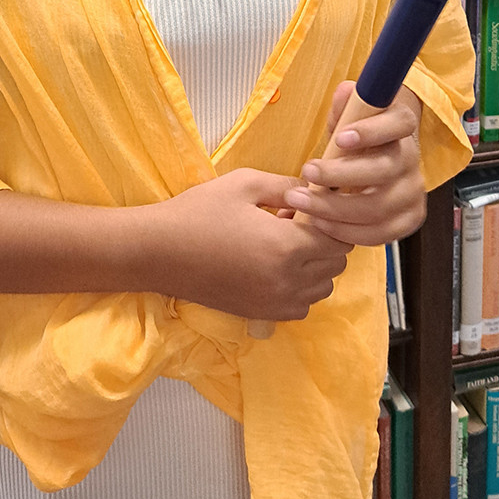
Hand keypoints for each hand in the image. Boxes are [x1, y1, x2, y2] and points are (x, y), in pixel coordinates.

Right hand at [146, 168, 352, 321]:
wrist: (159, 252)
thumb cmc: (200, 211)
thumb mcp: (245, 183)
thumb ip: (287, 186)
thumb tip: (315, 191)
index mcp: (286, 246)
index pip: (339, 239)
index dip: (331, 220)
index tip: (311, 207)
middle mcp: (287, 281)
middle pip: (335, 265)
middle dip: (326, 241)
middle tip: (296, 223)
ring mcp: (275, 303)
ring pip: (323, 288)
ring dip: (316, 267)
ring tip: (285, 245)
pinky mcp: (262, 315)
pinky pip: (302, 306)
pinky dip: (301, 289)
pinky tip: (277, 268)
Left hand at [280, 83, 426, 247]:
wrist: (381, 155)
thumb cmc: (361, 133)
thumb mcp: (353, 110)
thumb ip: (347, 102)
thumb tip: (346, 95)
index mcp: (401, 125)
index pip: (397, 124)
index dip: (370, 132)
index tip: (340, 138)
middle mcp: (412, 159)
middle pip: (383, 171)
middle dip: (339, 175)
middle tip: (307, 171)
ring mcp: (413, 192)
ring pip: (377, 208)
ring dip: (334, 209)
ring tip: (302, 202)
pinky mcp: (409, 219)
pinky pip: (379, 234)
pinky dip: (347, 232)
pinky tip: (322, 223)